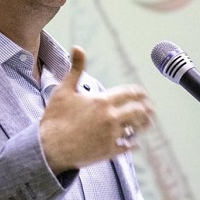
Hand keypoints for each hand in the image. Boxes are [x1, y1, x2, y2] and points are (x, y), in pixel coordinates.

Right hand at [39, 46, 154, 173]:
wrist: (49, 148)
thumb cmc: (55, 118)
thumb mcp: (64, 90)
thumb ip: (76, 69)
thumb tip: (78, 47)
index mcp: (102, 101)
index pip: (129, 93)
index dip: (139, 92)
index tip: (143, 93)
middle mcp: (111, 118)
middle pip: (138, 111)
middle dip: (146, 109)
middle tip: (150, 109)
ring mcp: (111, 136)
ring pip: (135, 129)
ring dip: (142, 126)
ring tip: (147, 124)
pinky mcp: (109, 151)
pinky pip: (128, 147)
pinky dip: (133, 144)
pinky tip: (134, 143)